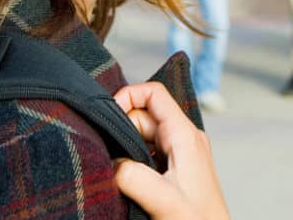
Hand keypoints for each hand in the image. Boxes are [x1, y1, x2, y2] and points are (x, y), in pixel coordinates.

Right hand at [113, 83, 229, 219]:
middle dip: (121, 129)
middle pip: (144, 115)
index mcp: (185, 135)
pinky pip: (146, 154)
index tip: (107, 118)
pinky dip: (131, 161)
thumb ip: (133, 176)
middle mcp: (184, 139)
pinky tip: (125, 179)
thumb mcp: (163, 199)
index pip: (154, 94)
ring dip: (125, 148)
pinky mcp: (174, 170)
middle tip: (108, 155)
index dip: (128, 96)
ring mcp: (179, 154)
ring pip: (142, 136)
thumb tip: (112, 163)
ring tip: (116, 169)